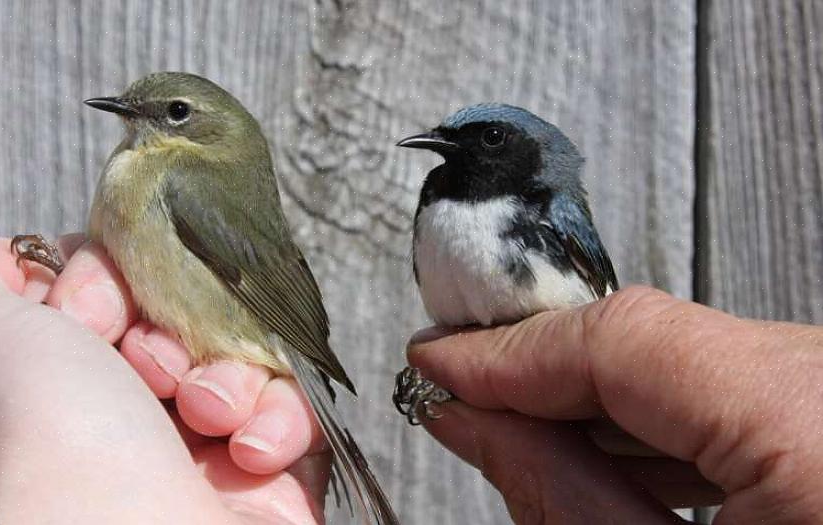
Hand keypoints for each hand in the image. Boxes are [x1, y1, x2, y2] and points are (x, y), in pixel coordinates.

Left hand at [0, 237, 328, 523]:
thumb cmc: (47, 441)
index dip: (114, 287)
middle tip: (150, 370)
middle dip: (176, 332)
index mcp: (67, 384)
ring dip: (231, 376)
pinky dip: (281, 417)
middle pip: (189, 321)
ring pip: (249, 358)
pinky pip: (299, 408)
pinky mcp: (272, 474)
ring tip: (203, 412)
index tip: (94, 316)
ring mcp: (205, 445)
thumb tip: (23, 259)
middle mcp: (133, 415)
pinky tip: (247, 449)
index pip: (119, 295)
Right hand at [407, 286, 822, 523]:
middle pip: (656, 340)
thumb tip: (475, 421)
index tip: (441, 362)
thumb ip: (562, 499)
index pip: (626, 341)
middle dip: (545, 369)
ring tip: (516, 424)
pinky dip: (658, 414)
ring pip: (692, 357)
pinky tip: (601, 446)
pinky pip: (734, 388)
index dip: (512, 351)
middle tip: (462, 389)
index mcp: (818, 434)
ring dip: (594, 394)